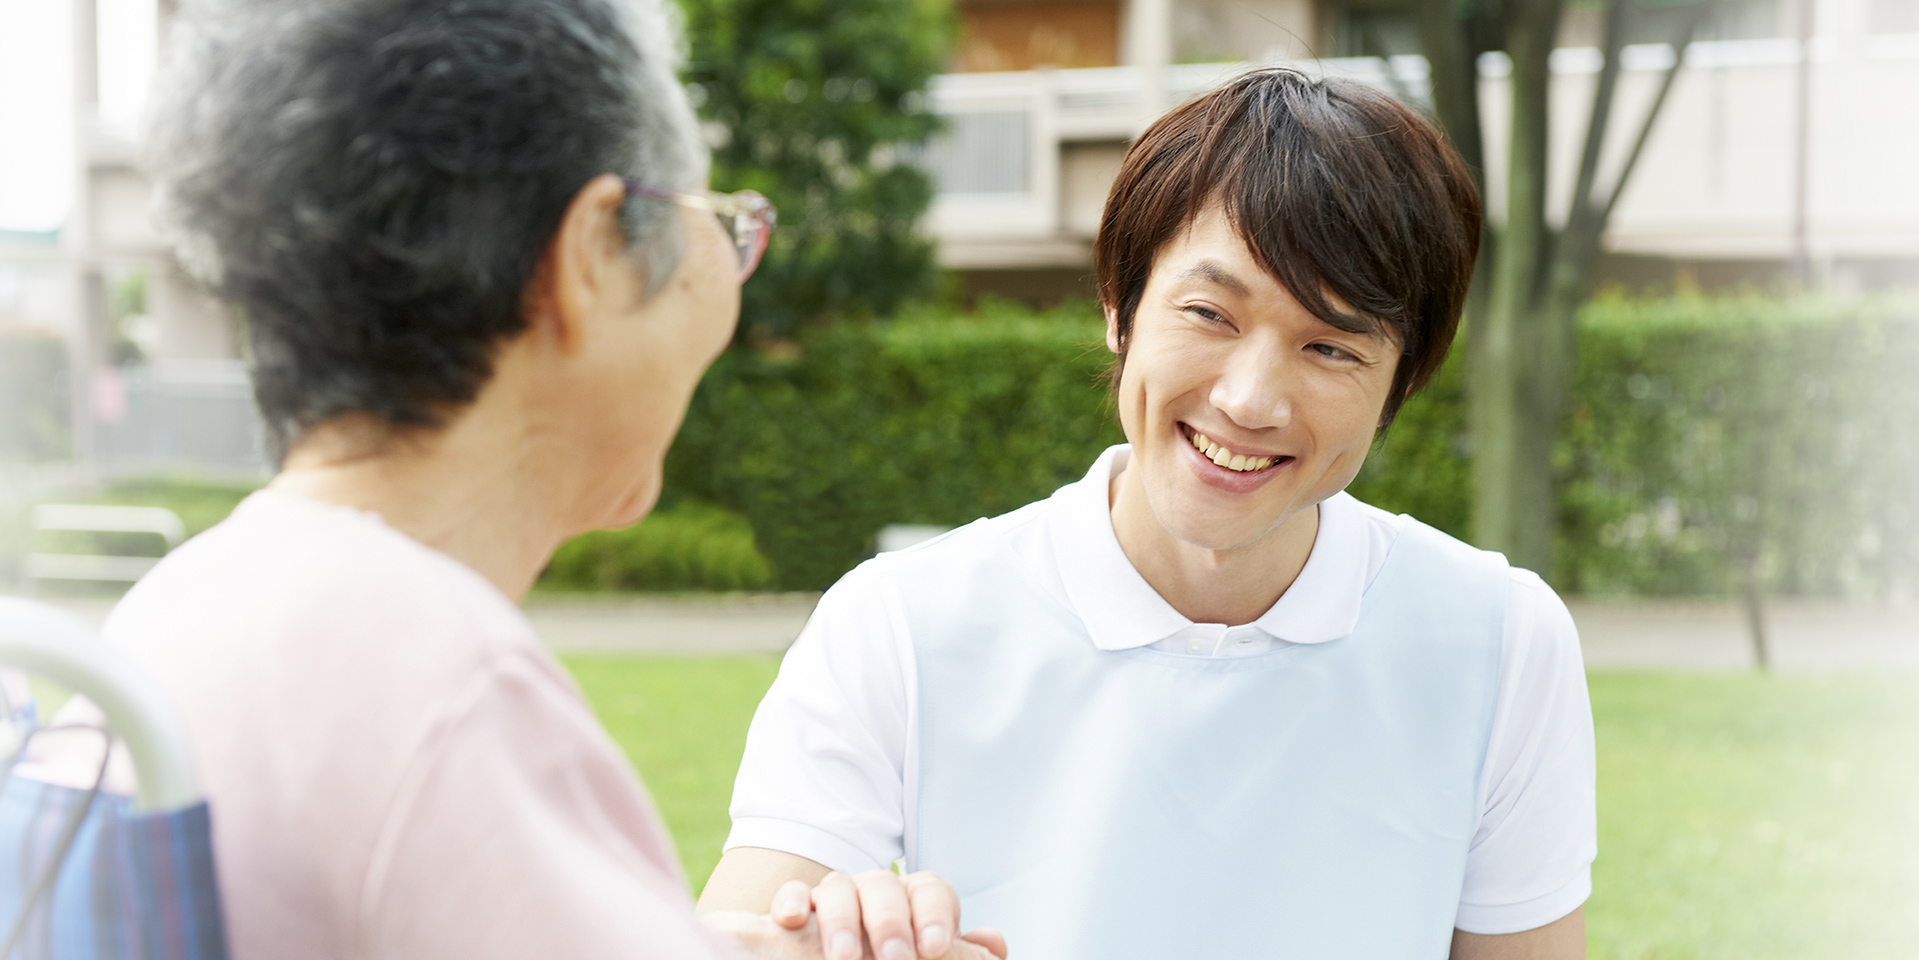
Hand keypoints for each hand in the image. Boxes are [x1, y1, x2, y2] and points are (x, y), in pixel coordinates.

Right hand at [768, 870, 1006, 959]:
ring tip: (844, 958)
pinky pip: (791, 892)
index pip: (930, 891)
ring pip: (838, 887)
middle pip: (885, 886)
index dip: (935, 916)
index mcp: (914, 899)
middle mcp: (876, 890)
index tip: (934, 948)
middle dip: (890, 923)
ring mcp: (836, 895)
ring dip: (841, 921)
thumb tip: (992, 944)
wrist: (852, 955)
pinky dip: (791, 901)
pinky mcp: (798, 907)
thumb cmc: (894, 956)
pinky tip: (791, 921)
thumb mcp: (928, 954)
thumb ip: (960, 952)